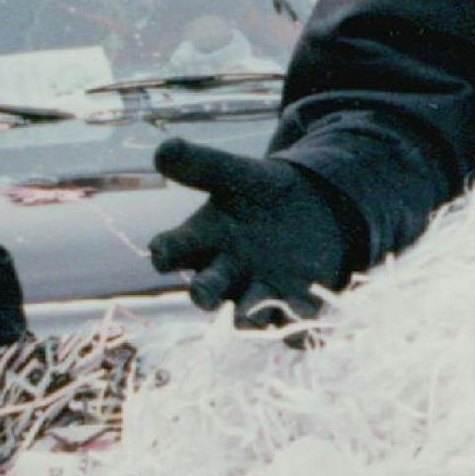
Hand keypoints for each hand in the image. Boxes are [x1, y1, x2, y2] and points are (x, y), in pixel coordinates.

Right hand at [148, 140, 353, 322]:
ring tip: (260, 311)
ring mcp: (258, 291)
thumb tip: (164, 148)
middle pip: (206, 290)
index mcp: (201, 240)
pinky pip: (295, 323)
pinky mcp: (294, 302)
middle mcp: (223, 273)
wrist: (310, 208)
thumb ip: (202, 164)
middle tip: (203, 296)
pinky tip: (310, 319)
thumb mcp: (235, 173)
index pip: (172, 250)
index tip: (164, 249)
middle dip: (204, 293)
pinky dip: (301, 327)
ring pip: (248, 315)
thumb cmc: (258, 193)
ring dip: (252, 316)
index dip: (166, 252)